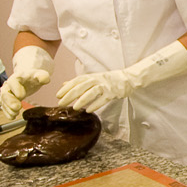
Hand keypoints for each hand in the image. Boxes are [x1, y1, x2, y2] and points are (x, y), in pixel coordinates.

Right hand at [0, 45, 53, 116]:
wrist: (28, 79)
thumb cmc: (33, 77)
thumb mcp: (40, 75)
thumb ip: (42, 76)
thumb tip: (45, 79)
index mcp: (16, 77)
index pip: (12, 82)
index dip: (16, 89)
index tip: (22, 95)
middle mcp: (8, 85)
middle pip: (5, 93)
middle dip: (10, 101)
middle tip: (17, 107)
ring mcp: (6, 93)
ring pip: (3, 101)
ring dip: (8, 109)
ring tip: (15, 113)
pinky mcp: (6, 100)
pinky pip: (4, 107)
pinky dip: (7, 112)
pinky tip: (13, 116)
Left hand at [56, 41, 186, 113]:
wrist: (128, 78)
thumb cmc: (109, 79)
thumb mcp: (93, 78)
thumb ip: (79, 82)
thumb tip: (64, 85)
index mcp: (91, 76)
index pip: (76, 81)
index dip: (66, 88)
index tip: (58, 95)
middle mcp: (97, 79)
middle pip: (81, 87)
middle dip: (70, 95)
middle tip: (61, 103)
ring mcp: (105, 86)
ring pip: (91, 92)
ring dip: (82, 100)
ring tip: (75, 108)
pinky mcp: (113, 92)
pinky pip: (103, 99)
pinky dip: (95, 104)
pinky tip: (89, 110)